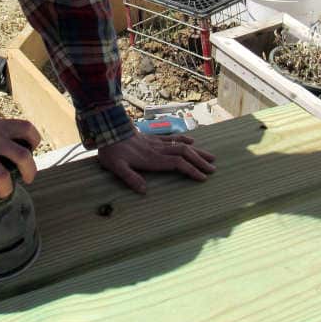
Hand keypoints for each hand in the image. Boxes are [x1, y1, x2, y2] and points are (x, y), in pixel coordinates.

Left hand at [96, 132, 215, 193]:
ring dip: (197, 151)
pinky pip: (172, 138)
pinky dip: (184, 140)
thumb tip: (144, 191)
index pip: (177, 164)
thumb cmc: (111, 151)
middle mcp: (158, 150)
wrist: (108, 130)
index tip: (202, 178)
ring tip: (211, 157)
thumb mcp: (116, 167)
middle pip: (184, 154)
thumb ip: (130, 178)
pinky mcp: (153, 138)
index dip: (191, 170)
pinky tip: (192, 142)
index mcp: (152, 159)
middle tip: (213, 170)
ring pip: (182, 145)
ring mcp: (157, 143)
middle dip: (200, 161)